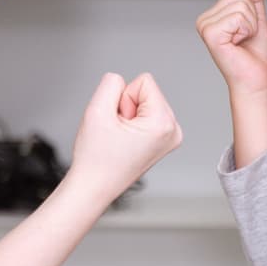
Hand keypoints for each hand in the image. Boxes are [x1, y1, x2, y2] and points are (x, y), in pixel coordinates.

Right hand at [67, 72, 182, 207]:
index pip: (143, 81)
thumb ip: (110, 83)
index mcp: (164, 124)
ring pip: (144, 102)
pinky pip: (145, 115)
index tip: (118, 123)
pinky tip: (124, 141)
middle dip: (126, 108)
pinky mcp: (163, 141)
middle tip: (117, 133)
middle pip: (146, 91)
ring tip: (119, 138)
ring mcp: (170, 138)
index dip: (122, 99)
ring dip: (127, 116)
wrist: (93, 187)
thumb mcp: (96, 110)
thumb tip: (121, 78)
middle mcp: (173, 131)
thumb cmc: (96, 160)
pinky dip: (131, 125)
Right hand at [195, 0, 266, 98]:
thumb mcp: (257, 21)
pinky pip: (238, 17)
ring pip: (241, 5)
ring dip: (250, 25)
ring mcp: (205, 27)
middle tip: (245, 37)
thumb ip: (253, 0)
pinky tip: (238, 44)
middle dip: (251, 16)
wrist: (254, 80)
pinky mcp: (210, 34)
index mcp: (212, 16)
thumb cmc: (254, 56)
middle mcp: (204, 20)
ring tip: (242, 41)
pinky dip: (246, 30)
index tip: (246, 31)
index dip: (251, 10)